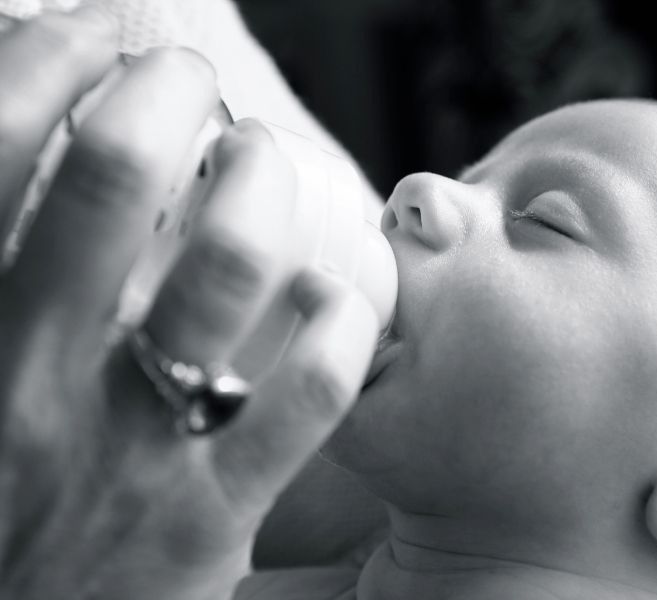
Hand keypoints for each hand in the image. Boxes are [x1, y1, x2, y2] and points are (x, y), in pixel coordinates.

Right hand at [0, 8, 377, 598]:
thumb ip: (1, 268)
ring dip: (263, 185)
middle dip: (170, 90)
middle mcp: (29, 378)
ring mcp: (128, 448)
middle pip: (116, 174)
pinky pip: (312, 388)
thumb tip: (48, 151)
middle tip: (193, 81)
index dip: (55, 57)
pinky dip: (340, 319)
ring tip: (261, 165)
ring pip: (231, 264)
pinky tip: (329, 298)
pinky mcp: (210, 516)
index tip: (103, 37)